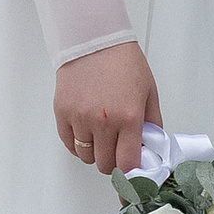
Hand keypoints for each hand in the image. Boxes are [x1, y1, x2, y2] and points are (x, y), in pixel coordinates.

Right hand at [53, 40, 161, 176]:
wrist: (94, 40)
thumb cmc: (123, 62)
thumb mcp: (148, 92)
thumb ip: (152, 124)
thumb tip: (150, 149)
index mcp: (128, 117)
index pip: (127, 164)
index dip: (130, 173)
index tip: (132, 173)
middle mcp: (103, 122)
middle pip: (105, 165)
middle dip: (113, 162)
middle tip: (118, 149)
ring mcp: (80, 118)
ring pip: (86, 157)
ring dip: (95, 152)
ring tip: (102, 135)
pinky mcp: (62, 113)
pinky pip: (69, 144)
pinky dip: (78, 144)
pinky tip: (87, 131)